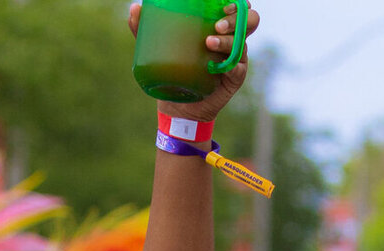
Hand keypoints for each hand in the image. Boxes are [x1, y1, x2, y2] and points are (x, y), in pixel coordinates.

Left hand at [128, 3, 259, 120]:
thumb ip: (146, 29)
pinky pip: (238, 68)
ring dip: (230, 40)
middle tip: (216, 24)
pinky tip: (220, 66)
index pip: (236, 8)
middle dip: (236, 18)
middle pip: (248, 20)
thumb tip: (135, 8)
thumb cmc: (172, 72)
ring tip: (209, 43)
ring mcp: (235, 59)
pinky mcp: (234, 79)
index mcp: (220, 27)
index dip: (234, 3)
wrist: (177, 107)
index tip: (221, 3)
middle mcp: (231, 40)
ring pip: (242, 43)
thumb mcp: (157, 49)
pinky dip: (231, 65)